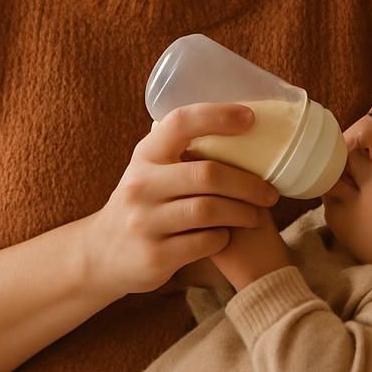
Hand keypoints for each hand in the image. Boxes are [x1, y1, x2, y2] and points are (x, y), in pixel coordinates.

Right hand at [87, 104, 279, 297]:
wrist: (102, 254)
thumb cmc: (144, 203)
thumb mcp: (150, 170)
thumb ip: (182, 153)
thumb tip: (241, 128)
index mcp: (145, 154)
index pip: (181, 122)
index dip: (217, 116)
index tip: (250, 118)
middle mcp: (141, 185)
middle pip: (208, 174)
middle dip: (248, 183)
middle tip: (270, 193)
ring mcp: (145, 222)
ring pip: (210, 210)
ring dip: (242, 212)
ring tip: (257, 215)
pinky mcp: (155, 256)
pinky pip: (205, 242)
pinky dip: (224, 237)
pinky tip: (227, 235)